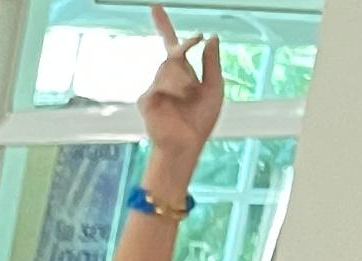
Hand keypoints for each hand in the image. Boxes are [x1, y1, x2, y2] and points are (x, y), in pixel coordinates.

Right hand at [134, 7, 224, 179]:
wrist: (185, 145)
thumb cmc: (200, 122)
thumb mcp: (215, 87)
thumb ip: (212, 62)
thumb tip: (211, 38)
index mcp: (182, 73)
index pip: (171, 44)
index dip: (163, 26)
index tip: (155, 7)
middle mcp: (166, 77)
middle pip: (173, 51)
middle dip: (184, 47)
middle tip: (192, 59)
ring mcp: (155, 87)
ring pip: (169, 65)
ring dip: (184, 78)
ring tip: (187, 98)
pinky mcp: (147, 98)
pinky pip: (162, 82)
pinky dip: (175, 90)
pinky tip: (176, 104)